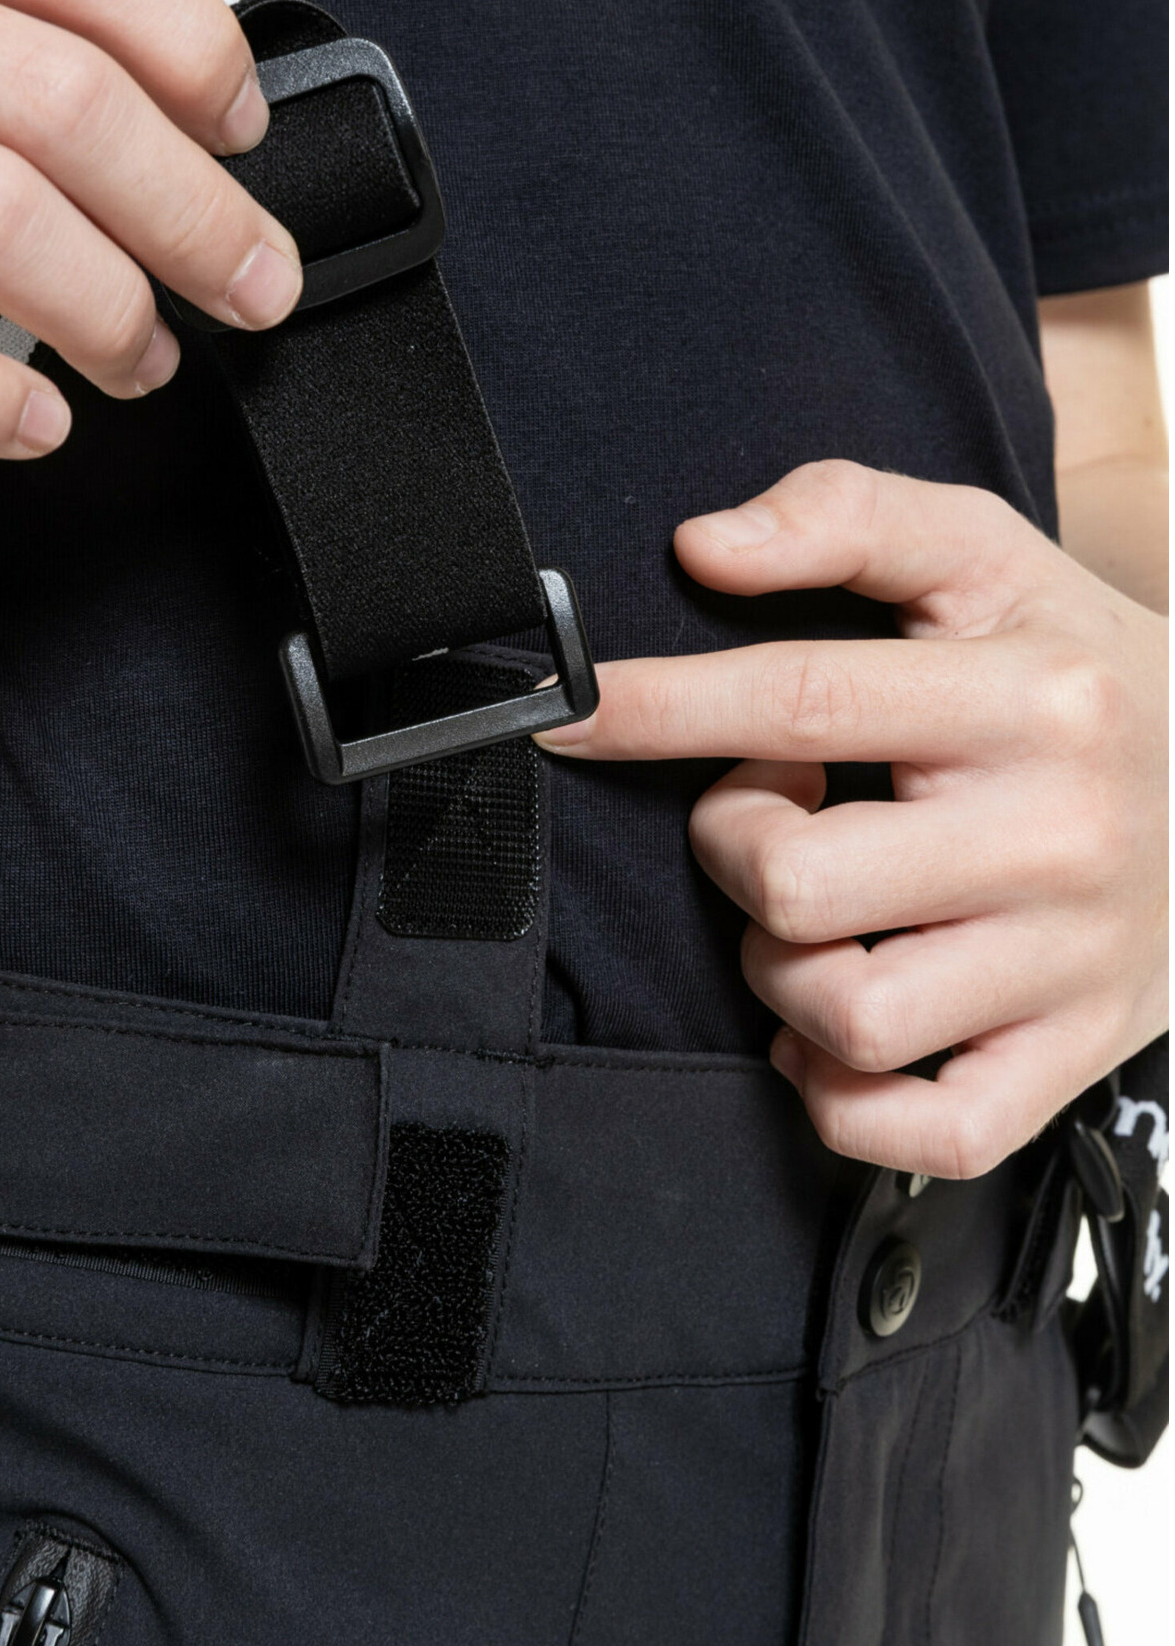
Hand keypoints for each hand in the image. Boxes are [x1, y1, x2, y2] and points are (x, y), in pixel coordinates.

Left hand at [538, 460, 1168, 1178]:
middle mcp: (1058, 834)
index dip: (655, 712)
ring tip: (813, 916)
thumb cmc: (1080, 672)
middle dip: (735, 847)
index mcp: (1031, 698)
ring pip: (843, 1015)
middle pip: (796, 884)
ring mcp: (1071, 960)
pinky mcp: (1078, 1052)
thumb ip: (848, 516)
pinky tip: (836, 1030)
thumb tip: (707, 546)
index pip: (800, 701)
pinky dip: (845, 1095)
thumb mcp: (988, 558)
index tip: (564, 713)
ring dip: (778, 970)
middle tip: (775, 813)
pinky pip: (928, 1129)